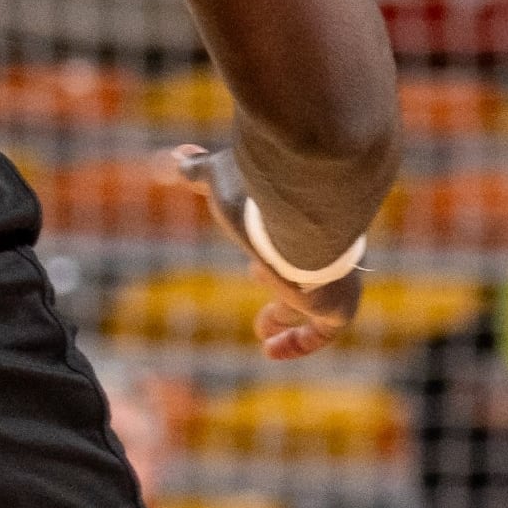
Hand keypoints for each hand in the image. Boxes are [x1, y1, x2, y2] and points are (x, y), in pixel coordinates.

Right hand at [173, 145, 365, 361]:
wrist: (307, 210)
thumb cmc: (262, 193)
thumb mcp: (221, 177)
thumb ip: (197, 171)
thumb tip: (169, 158)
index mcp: (302, 219)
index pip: (292, 238)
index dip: (274, 252)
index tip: (254, 268)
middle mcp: (325, 247)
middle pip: (309, 272)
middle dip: (283, 284)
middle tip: (261, 297)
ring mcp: (336, 277)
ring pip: (316, 302)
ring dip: (290, 316)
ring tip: (264, 329)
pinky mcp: (338, 305)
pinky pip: (326, 332)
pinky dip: (302, 342)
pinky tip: (271, 349)